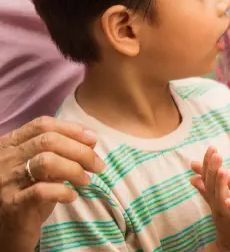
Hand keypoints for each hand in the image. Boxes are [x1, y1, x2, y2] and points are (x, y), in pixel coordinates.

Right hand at [0, 117, 104, 251]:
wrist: (9, 228)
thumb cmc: (28, 193)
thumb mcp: (41, 167)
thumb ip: (58, 151)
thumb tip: (91, 140)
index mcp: (10, 145)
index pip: (42, 124)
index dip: (72, 129)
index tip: (93, 140)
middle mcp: (4, 159)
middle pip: (48, 141)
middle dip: (80, 150)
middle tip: (97, 165)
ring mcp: (5, 181)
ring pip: (46, 161)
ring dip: (74, 169)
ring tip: (86, 180)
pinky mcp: (11, 204)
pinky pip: (41, 190)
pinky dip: (62, 191)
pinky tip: (71, 196)